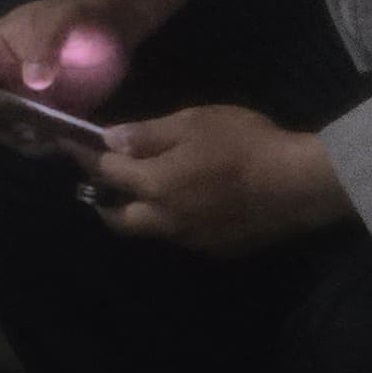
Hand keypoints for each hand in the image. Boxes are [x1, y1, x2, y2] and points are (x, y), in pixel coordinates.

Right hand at [0, 0, 143, 130]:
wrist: (117, 23)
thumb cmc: (81, 15)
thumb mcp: (61, 20)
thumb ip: (44, 45)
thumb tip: (32, 82)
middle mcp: (6, 78)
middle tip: (25, 133)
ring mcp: (29, 98)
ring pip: (11, 127)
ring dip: (23, 139)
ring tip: (47, 139)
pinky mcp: (53, 113)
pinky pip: (41, 135)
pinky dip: (46, 144)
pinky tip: (62, 142)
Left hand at [85, 105, 351, 255]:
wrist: (299, 185)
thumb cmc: (244, 144)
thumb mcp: (193, 123)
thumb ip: (148, 134)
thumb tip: (109, 140)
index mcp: (154, 186)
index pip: (107, 172)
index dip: (88, 156)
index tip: (72, 146)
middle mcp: (165, 220)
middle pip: (120, 219)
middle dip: (104, 201)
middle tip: (102, 184)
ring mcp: (192, 240)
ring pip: (151, 231)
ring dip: (139, 214)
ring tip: (142, 193)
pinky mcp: (218, 249)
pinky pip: (182, 236)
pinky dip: (173, 220)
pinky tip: (186, 203)